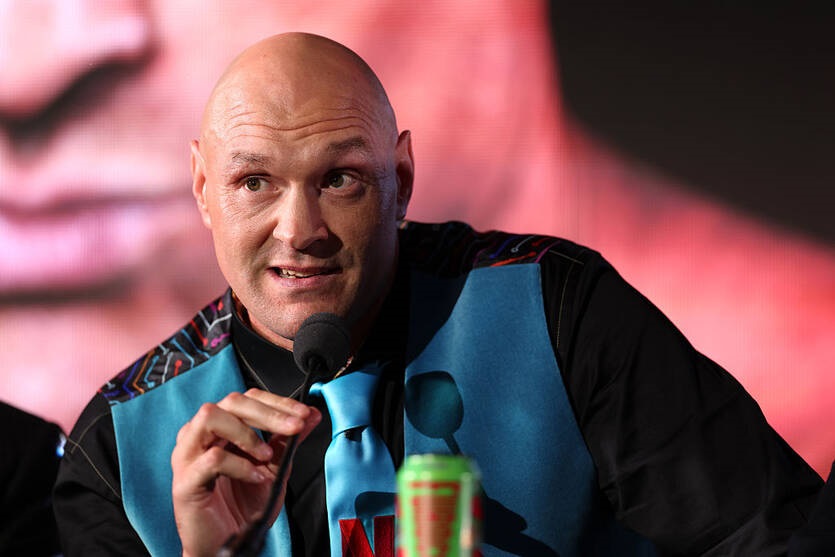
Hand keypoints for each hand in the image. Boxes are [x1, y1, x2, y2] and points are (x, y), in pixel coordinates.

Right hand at [171, 388, 321, 556]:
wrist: (228, 543)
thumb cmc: (244, 504)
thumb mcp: (275, 466)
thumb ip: (289, 439)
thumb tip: (312, 414)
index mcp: (220, 427)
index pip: (248, 398)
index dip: (278, 402)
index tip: (304, 414)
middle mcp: (200, 434)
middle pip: (231, 402)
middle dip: (269, 413)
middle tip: (295, 427)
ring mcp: (188, 455)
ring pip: (210, 417)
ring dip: (246, 433)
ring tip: (267, 455)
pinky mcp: (185, 480)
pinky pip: (211, 459)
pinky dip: (239, 465)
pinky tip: (255, 476)